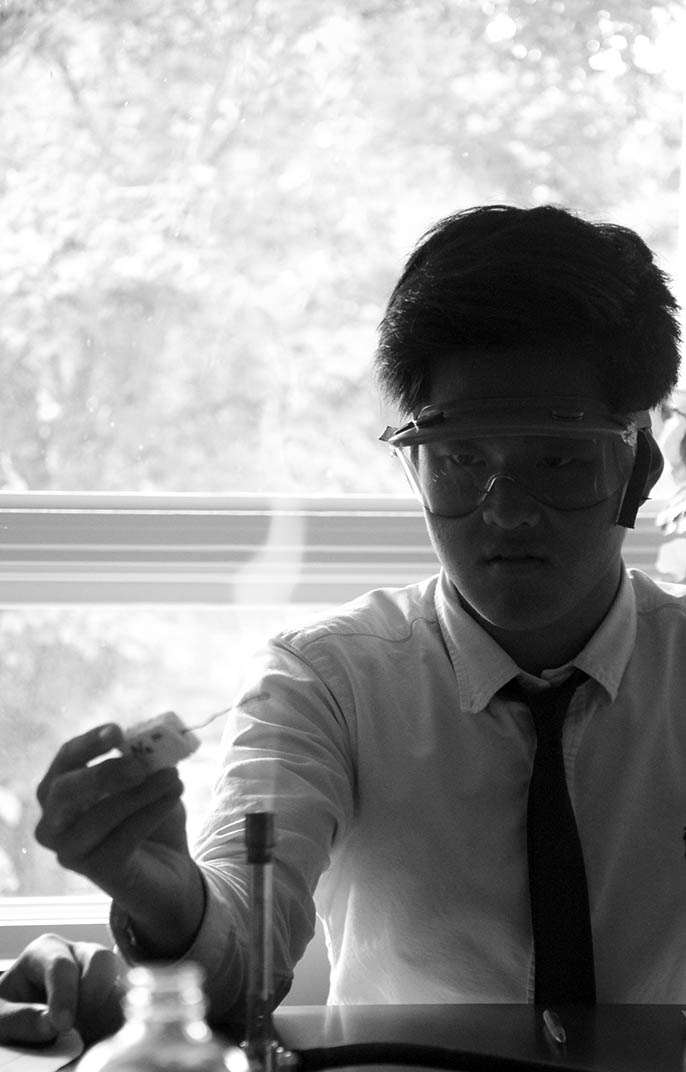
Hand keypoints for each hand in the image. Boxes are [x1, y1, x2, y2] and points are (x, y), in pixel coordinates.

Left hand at [0, 934, 122, 1044]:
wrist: (18, 1022)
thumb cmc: (8, 1012)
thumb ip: (20, 1019)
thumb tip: (52, 1024)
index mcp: (46, 951)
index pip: (61, 965)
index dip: (64, 995)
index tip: (62, 1024)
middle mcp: (77, 955)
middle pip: (100, 959)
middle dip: (94, 993)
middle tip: (81, 1026)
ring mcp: (98, 974)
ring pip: (119, 980)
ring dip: (108, 1009)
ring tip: (90, 1036)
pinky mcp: (111, 997)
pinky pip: (125, 1003)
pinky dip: (118, 1021)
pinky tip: (104, 1039)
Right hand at [34, 724, 205, 957]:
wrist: (169, 869)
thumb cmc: (149, 816)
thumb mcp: (147, 781)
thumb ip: (143, 760)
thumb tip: (151, 739)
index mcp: (61, 789)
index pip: (66, 759)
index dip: (89, 743)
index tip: (117, 731)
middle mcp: (54, 822)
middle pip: (63, 792)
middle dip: (101, 774)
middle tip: (138, 765)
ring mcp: (71, 851)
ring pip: (99, 817)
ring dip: (140, 793)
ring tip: (174, 777)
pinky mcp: (97, 872)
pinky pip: (123, 838)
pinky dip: (151, 813)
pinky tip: (175, 796)